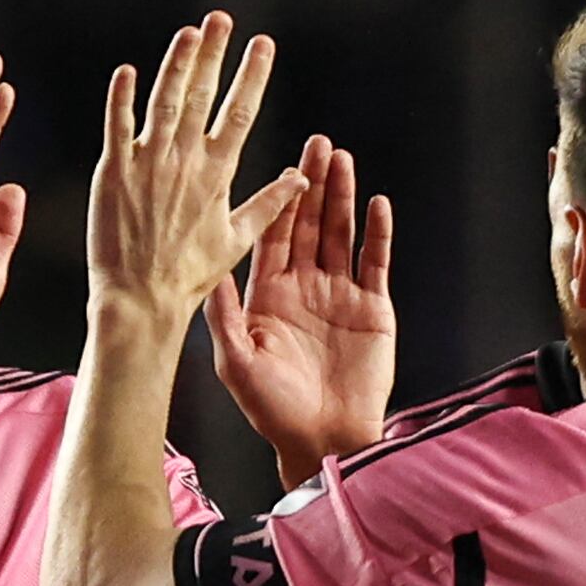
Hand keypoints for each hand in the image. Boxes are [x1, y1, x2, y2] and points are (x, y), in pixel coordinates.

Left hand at [88, 14, 309, 343]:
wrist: (142, 299)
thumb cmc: (189, 274)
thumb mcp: (237, 239)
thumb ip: (268, 204)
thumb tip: (300, 179)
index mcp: (217, 173)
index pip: (240, 111)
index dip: (252, 74)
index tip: (263, 43)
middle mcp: (186, 160)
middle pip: (202, 94)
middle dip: (214, 53)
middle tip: (220, 18)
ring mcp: (149, 163)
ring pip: (164, 100)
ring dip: (176, 63)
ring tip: (188, 33)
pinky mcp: (114, 171)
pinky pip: (118, 125)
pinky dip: (123, 97)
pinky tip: (129, 70)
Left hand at [209, 137, 397, 475]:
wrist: (323, 441)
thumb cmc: (274, 410)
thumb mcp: (236, 362)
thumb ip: (223, 315)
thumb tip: (207, 269)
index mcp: (269, 296)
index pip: (274, 236)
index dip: (280, 200)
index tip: (284, 166)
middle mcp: (305, 288)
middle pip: (310, 224)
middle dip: (314, 184)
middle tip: (318, 144)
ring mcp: (340, 296)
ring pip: (342, 234)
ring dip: (343, 197)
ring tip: (344, 159)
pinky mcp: (373, 310)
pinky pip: (375, 263)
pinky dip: (378, 233)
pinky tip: (378, 203)